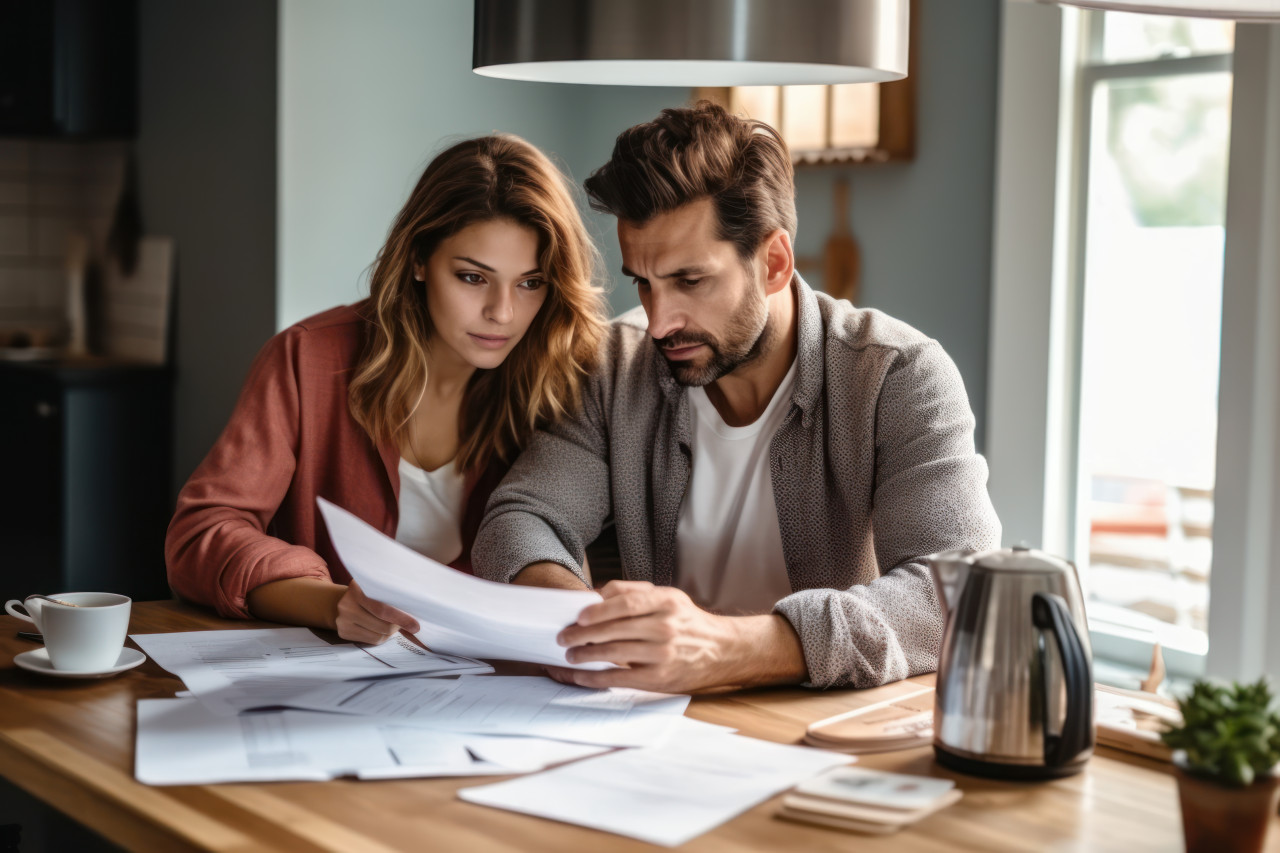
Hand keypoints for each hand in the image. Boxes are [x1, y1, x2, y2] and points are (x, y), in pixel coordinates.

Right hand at [334, 581, 419, 644]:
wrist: (340, 599)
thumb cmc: (368, 593)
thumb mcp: (377, 588)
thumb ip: (393, 597)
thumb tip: (415, 618)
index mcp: (358, 588)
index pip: (382, 608)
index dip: (401, 618)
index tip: (415, 625)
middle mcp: (347, 604)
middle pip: (382, 625)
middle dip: (397, 626)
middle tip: (407, 624)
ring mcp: (343, 619)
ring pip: (378, 635)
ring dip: (390, 633)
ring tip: (393, 625)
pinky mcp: (343, 632)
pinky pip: (371, 641)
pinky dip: (381, 637)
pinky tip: (381, 629)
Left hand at [545, 581, 747, 693]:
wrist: (721, 650)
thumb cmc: (687, 622)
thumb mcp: (668, 596)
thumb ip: (633, 591)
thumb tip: (596, 595)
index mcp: (666, 602)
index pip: (626, 603)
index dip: (598, 610)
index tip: (578, 617)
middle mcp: (665, 627)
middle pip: (615, 629)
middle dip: (583, 635)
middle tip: (564, 638)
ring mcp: (663, 654)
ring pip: (615, 654)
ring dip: (586, 656)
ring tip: (570, 656)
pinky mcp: (660, 678)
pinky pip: (620, 678)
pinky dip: (596, 677)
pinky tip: (582, 675)